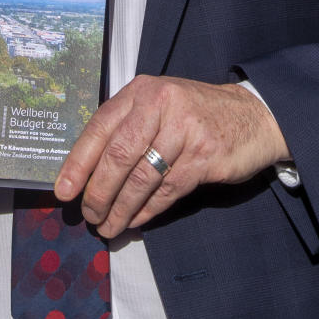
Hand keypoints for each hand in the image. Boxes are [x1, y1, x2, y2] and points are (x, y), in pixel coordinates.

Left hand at [54, 74, 289, 237]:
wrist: (254, 116)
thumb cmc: (195, 114)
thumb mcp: (160, 106)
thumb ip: (128, 127)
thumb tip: (87, 172)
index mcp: (143, 91)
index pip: (100, 127)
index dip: (79, 162)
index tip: (64, 190)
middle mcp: (161, 104)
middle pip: (118, 155)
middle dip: (98, 192)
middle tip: (89, 216)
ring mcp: (185, 130)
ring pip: (141, 178)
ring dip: (121, 209)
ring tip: (108, 227)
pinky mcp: (205, 156)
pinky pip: (167, 190)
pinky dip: (147, 211)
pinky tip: (136, 222)